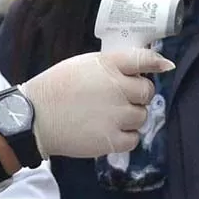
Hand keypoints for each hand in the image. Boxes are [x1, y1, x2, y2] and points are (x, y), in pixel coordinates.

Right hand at [21, 49, 173, 158]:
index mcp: (108, 65)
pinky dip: (126, 137)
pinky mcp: (111, 139)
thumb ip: (111, 66)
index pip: (143, 59)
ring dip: (132, 118)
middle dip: (137, 96)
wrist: (34, 118)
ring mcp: (116, 115)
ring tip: (109, 117)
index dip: (157, 63)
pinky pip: (134, 139)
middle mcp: (116, 88)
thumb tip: (139, 69)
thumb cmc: (55, 89)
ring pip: (142, 116)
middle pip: (147, 92)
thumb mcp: (82, 66)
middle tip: (120, 100)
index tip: (164, 67)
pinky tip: (109, 132)